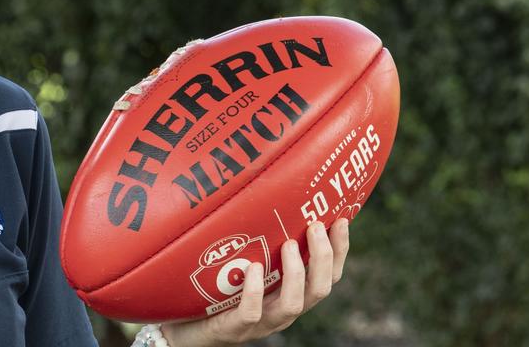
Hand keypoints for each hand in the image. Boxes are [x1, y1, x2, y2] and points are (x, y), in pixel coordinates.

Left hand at [161, 218, 349, 346]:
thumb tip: (266, 197)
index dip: (339, 250)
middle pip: (320, 289)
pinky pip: (252, 313)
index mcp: (290, 294)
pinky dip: (255, 291)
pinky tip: (254, 269)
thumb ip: (258, 245)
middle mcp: (282, 311)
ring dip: (296, 273)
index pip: (327, 276)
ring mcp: (262, 323)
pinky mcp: (236, 329)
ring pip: (293, 304)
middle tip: (315, 225)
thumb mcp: (243, 266)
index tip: (342, 219)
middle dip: (322, 257)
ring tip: (290, 244)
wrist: (186, 330)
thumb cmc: (217, 294)